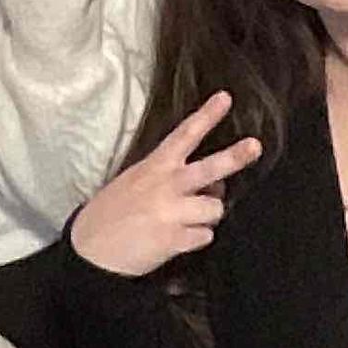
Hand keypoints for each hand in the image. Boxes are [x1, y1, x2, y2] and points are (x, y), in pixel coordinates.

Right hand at [71, 93, 262, 278]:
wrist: (91, 250)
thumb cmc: (112, 212)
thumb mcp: (136, 181)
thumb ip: (170, 177)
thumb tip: (211, 181)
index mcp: (154, 166)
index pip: (184, 134)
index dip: (207, 115)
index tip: (225, 98)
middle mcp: (166, 185)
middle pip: (210, 167)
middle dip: (235, 156)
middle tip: (255, 146)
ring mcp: (172, 212)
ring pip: (215, 208)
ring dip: (207, 216)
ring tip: (188, 220)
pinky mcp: (175, 240)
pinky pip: (205, 236)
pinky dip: (196, 238)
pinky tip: (178, 239)